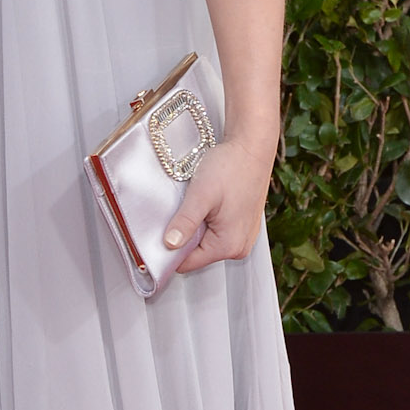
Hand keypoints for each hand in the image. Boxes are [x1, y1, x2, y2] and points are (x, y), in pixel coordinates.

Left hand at [165, 129, 279, 274]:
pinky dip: (206, 220)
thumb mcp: (201, 194)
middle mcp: (239, 246)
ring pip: (205, 241)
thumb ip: (185, 222)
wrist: (251, 146)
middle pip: (196, 253)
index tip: (158, 235)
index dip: (169, 251)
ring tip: (194, 204)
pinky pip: (216, 231)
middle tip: (178, 211)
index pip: (187, 263)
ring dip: (194, 226)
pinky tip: (205, 203)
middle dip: (183, 236)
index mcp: (229, 245)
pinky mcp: (242, 225)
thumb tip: (170, 244)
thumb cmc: (232, 166)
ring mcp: (242, 236)